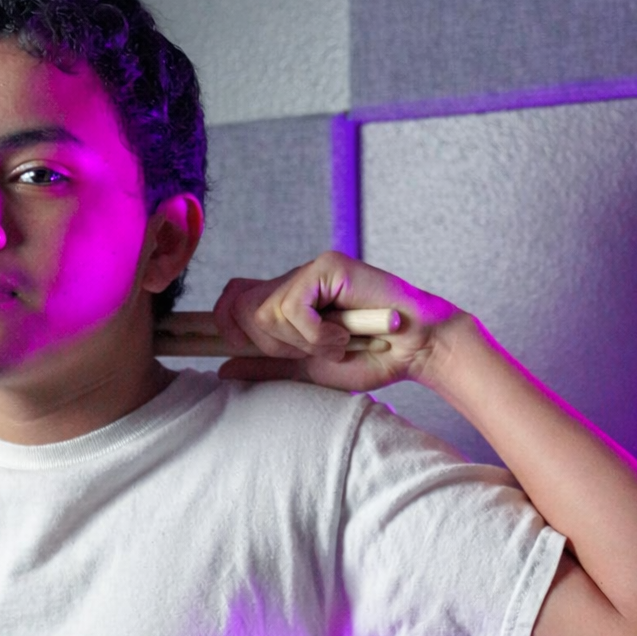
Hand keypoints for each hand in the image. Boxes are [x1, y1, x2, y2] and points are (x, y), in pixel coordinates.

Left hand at [211, 252, 467, 390]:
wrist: (415, 350)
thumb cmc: (369, 359)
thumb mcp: (307, 369)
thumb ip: (266, 367)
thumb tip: (221, 367)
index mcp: (284, 301)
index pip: (230, 300)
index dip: (232, 329)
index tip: (270, 352)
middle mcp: (292, 281)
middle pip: (238, 306)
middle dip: (269, 343)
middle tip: (311, 350)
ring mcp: (309, 270)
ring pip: (265, 311)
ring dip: (301, 342)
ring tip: (337, 342)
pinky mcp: (328, 266)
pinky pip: (293, 307)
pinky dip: (316, 334)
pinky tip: (345, 334)